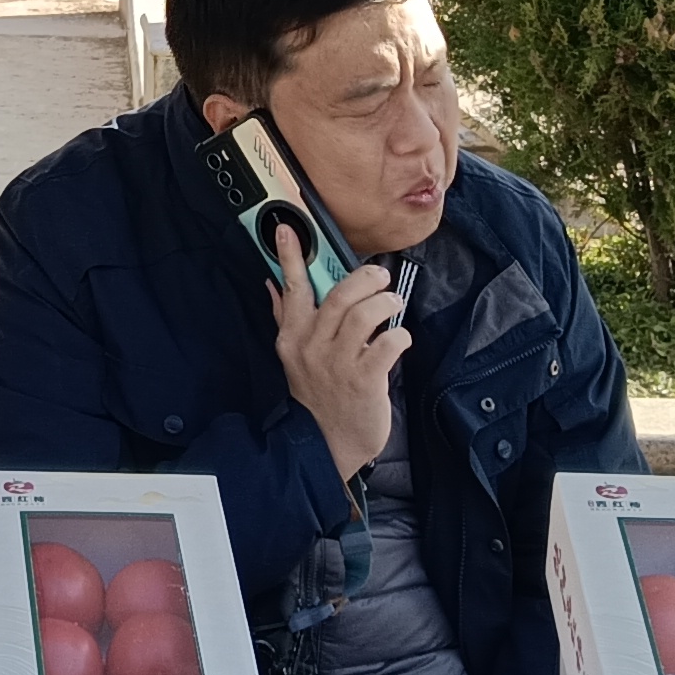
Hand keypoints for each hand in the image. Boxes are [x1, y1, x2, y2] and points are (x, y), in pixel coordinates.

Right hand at [270, 238, 406, 480]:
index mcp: (294, 336)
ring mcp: (338, 363)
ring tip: (392, 304)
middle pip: (339, 296)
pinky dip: (399, 336)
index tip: (290, 229)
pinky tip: (400, 339)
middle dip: (364, 279)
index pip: (293, 289)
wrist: (327, 445)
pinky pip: (387, 345)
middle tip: (379, 276)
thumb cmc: (316, 397)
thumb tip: (273, 285)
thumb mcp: (294, 357)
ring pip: (364, 315)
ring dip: (384, 303)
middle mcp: (313, 346)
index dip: (291, 257)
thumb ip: (286, 318)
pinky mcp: (365, 380)